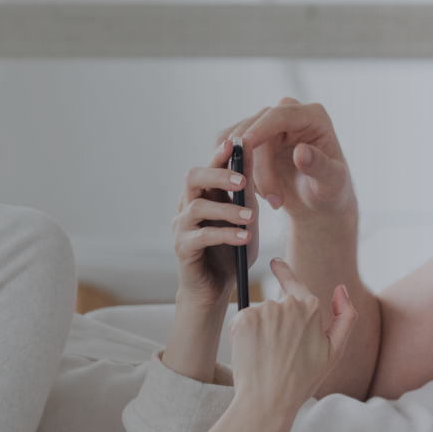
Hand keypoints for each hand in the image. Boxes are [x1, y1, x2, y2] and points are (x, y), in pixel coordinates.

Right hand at [171, 139, 256, 312]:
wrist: (218, 288)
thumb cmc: (232, 251)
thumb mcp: (246, 217)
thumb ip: (246, 189)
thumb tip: (250, 152)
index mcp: (203, 195)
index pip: (208, 167)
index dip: (219, 155)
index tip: (235, 144)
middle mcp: (187, 206)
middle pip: (192, 178)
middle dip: (217, 176)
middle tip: (241, 181)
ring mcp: (181, 227)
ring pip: (196, 207)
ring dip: (226, 210)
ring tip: (250, 217)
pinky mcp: (182, 248)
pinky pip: (201, 236)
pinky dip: (224, 235)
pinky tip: (243, 237)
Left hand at [185, 259, 355, 431]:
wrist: (268, 401)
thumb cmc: (302, 381)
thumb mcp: (334, 352)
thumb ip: (346, 317)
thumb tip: (341, 288)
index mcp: (312, 308)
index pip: (295, 283)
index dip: (284, 271)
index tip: (275, 262)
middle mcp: (288, 304)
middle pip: (276, 305)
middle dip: (274, 323)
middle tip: (278, 353)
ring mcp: (264, 310)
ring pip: (258, 314)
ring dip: (259, 330)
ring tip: (265, 357)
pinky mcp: (243, 319)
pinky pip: (242, 320)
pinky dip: (243, 334)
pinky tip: (251, 354)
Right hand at [229, 99, 356, 223]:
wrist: (316, 202)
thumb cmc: (329, 190)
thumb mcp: (332, 182)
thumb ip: (319, 166)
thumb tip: (300, 151)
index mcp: (313, 116)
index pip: (281, 115)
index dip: (262, 127)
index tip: (245, 144)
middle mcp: (288, 114)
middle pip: (256, 128)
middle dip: (258, 166)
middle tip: (274, 200)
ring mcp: (267, 124)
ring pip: (238, 139)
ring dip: (246, 172)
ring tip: (272, 200)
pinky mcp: (250, 138)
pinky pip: (229, 148)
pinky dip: (234, 170)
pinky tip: (256, 191)